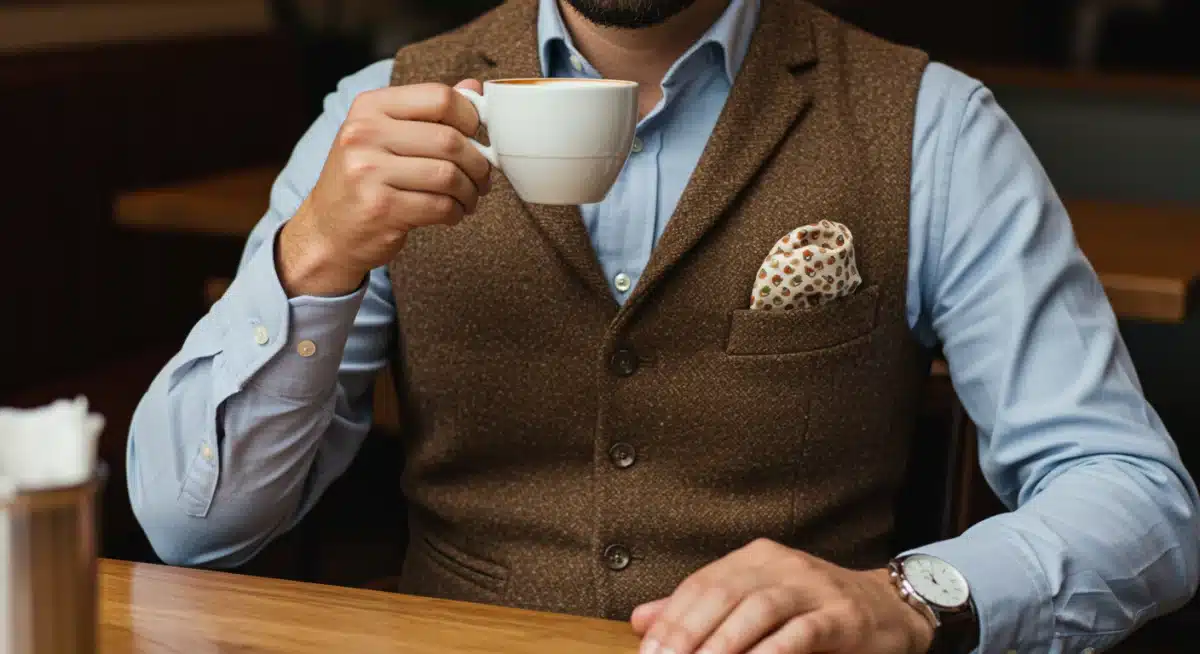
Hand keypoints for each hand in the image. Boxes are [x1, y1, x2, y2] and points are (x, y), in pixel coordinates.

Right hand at [279, 79, 491, 295]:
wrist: (328, 231)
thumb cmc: (366, 180)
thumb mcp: (386, 135)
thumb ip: (429, 110)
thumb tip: (475, 87)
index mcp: (369, 107)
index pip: (439, 97)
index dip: (470, 118)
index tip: (476, 137)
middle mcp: (364, 134)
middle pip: (450, 140)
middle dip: (478, 163)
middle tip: (482, 178)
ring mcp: (369, 171)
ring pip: (449, 175)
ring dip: (470, 191)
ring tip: (469, 198)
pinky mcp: (381, 208)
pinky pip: (440, 206)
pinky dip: (456, 212)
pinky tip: (452, 213)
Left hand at [631, 539, 933, 653]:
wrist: (888, 608)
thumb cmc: (812, 609)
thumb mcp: (755, 600)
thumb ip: (700, 610)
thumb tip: (642, 621)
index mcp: (754, 557)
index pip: (702, 582)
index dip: (671, 618)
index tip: (650, 651)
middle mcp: (781, 564)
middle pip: (724, 594)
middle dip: (689, 632)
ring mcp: (814, 586)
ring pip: (759, 610)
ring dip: (725, 643)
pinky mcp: (842, 615)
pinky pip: (802, 632)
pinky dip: (774, 650)